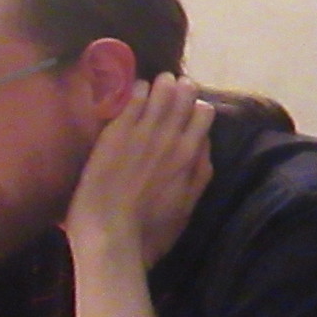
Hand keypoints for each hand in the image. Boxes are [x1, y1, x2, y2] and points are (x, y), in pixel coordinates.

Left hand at [66, 76, 213, 268]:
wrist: (111, 234)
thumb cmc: (151, 231)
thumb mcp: (188, 207)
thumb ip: (200, 174)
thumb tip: (205, 146)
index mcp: (190, 156)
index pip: (204, 114)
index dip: (199, 108)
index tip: (192, 107)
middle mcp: (171, 137)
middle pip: (184, 98)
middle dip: (182, 89)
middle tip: (177, 84)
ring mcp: (142, 132)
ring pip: (160, 93)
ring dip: (162, 84)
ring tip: (160, 81)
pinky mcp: (116, 132)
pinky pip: (132, 99)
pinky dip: (137, 90)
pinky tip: (136, 88)